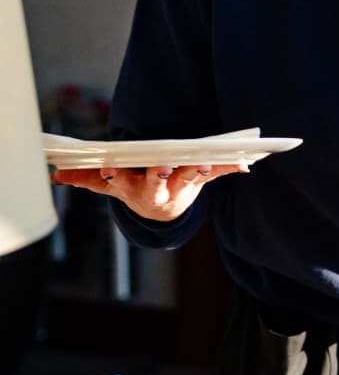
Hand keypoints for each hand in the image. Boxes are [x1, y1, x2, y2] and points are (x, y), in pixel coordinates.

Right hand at [50, 162, 246, 221]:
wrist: (162, 212)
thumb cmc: (135, 188)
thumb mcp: (111, 187)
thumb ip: (87, 179)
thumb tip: (57, 175)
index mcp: (134, 188)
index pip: (121, 182)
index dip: (114, 177)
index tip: (108, 172)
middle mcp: (158, 188)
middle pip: (157, 181)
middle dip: (158, 174)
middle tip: (160, 167)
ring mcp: (180, 186)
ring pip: (188, 176)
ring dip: (197, 170)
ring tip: (204, 162)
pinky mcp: (199, 181)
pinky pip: (216, 173)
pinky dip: (229, 168)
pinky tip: (244, 163)